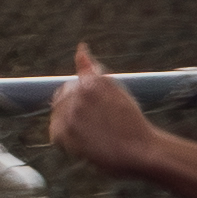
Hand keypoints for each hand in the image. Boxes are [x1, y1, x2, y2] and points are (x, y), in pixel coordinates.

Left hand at [45, 48, 168, 181]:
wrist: (141, 150)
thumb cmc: (131, 122)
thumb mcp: (114, 88)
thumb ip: (92, 70)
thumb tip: (80, 47)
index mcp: (91, 80)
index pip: (69, 88)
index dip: (80, 104)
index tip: (95, 115)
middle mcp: (79, 93)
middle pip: (60, 101)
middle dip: (73, 112)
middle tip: (96, 127)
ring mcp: (70, 113)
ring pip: (57, 118)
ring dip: (70, 127)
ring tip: (93, 136)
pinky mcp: (65, 133)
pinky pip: (55, 136)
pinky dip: (67, 142)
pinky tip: (85, 145)